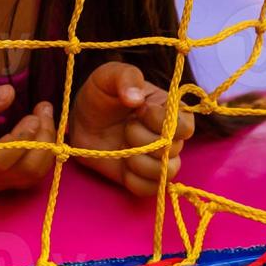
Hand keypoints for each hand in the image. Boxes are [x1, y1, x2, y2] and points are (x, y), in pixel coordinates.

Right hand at [0, 85, 56, 197]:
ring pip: (32, 177)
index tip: (34, 112)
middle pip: (29, 170)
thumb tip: (9, 93)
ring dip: (45, 149)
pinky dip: (38, 157)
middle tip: (44, 110)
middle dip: (45, 139)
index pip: (9, 155)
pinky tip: (36, 135)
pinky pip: (26, 177)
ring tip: (43, 120)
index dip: (28, 136)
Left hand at [66, 61, 193, 197]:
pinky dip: (134, 179)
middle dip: (142, 139)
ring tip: (123, 147)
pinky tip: (122, 166)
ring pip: (166, 172)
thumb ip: (126, 77)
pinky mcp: (143, 177)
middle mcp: (170, 136)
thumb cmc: (101, 95)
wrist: (81, 121)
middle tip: (126, 127)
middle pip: (172, 149)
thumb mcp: (109, 76)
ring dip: (138, 161)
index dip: (161, 122)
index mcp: (169, 110)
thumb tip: (137, 98)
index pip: (185, 125)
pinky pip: (150, 189)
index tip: (140, 111)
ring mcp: (158, 159)